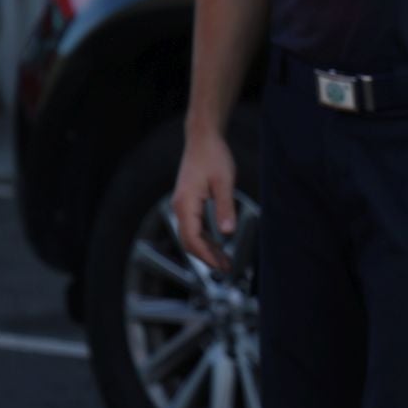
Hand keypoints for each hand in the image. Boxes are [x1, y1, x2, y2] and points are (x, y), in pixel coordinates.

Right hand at [173, 132, 237, 271]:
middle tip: (226, 268)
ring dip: (205, 249)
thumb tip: (227, 233)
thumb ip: (225, 208)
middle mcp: (179, 207)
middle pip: (188, 241)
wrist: (202, 139)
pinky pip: (193, 226)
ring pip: (190, 235)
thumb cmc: (213, 157)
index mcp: (185, 204)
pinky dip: (204, 238)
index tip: (221, 266)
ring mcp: (182, 205)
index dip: (206, 255)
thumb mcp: (224, 182)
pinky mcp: (187, 202)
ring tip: (223, 260)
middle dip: (206, 257)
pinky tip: (217, 243)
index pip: (192, 238)